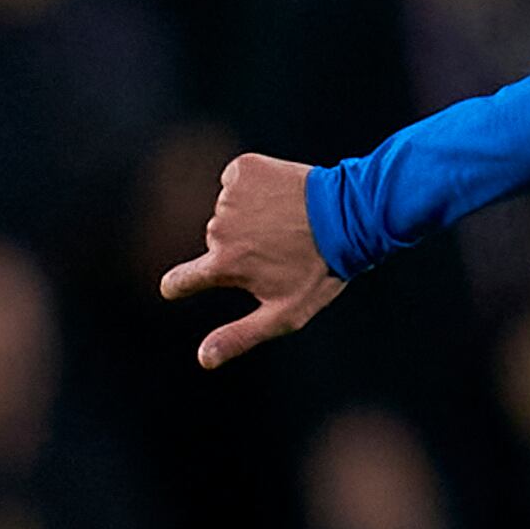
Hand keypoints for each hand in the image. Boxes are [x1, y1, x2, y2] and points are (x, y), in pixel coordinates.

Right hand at [158, 153, 344, 368]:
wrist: (351, 216)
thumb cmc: (319, 271)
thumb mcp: (284, 314)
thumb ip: (239, 337)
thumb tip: (203, 360)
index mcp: (224, 265)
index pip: (180, 280)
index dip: (179, 285)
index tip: (178, 286)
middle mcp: (219, 229)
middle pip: (216, 242)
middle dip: (241, 246)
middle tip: (281, 246)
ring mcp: (230, 196)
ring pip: (230, 210)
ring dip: (252, 214)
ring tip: (287, 222)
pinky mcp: (244, 169)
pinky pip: (238, 179)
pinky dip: (256, 185)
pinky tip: (282, 196)